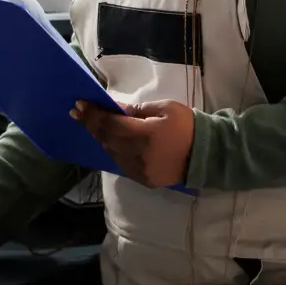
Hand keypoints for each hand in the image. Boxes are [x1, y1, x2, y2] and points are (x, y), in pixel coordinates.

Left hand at [72, 99, 194, 188]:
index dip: (93, 114)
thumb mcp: (164, 109)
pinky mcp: (144, 180)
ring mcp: (140, 171)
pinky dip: (114, 151)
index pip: (110, 124)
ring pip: (111, 153)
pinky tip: (110, 141)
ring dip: (101, 138)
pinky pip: (121, 164)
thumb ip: (136, 110)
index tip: (79, 104)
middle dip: (91, 125)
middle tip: (78, 112)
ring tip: (92, 125)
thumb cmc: (187, 125)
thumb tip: (114, 107)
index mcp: (144, 136)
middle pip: (106, 139)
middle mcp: (138, 156)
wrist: (207, 154)